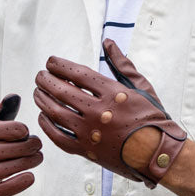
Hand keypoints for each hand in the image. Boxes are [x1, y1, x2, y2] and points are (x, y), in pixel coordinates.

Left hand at [34, 39, 186, 187]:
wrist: (157, 153)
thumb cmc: (152, 118)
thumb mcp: (141, 86)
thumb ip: (122, 64)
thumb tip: (108, 42)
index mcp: (112, 93)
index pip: (77, 73)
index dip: (60, 66)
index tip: (51, 62)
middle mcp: (98, 111)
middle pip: (62, 91)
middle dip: (46, 80)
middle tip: (40, 76)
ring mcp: (90, 132)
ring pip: (56, 112)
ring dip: (43, 100)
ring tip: (37, 93)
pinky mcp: (86, 150)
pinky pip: (59, 137)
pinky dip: (47, 126)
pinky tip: (43, 117)